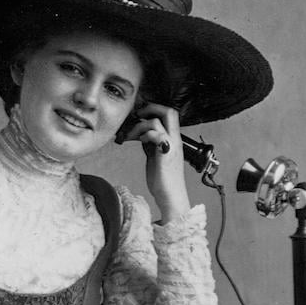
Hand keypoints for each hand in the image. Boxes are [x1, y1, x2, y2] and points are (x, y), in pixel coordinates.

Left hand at [118, 103, 190, 222]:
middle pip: (169, 111)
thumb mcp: (155, 157)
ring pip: (158, 122)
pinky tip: (138, 141)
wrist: (170, 196)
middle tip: (137, 115)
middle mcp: (175, 140)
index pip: (169, 114)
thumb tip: (142, 136)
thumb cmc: (163, 180)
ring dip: (140, 125)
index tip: (139, 114)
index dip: (154, 108)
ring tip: (130, 135)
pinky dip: (145, 134)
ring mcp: (171, 146)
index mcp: (174, 139)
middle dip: (151, 108)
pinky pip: (157, 135)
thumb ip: (151, 145)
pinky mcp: (165, 155)